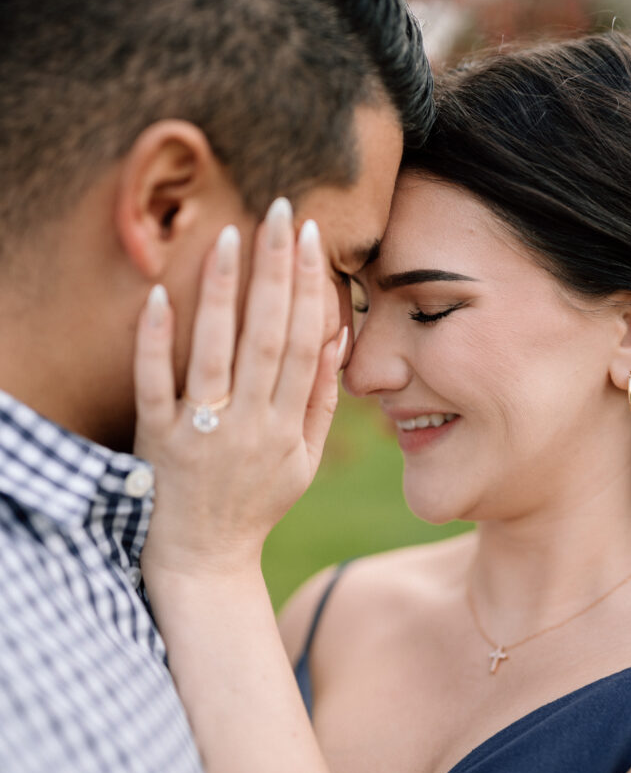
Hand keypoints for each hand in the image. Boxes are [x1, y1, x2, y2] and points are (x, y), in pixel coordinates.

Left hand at [134, 198, 346, 579]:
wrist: (204, 560)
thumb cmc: (256, 502)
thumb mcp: (303, 461)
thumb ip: (321, 401)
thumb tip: (334, 338)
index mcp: (288, 427)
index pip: (304, 345)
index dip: (310, 288)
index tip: (312, 239)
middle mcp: (249, 425)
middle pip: (267, 337)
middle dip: (276, 271)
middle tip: (281, 212)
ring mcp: (201, 432)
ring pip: (215, 353)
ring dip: (224, 292)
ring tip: (231, 236)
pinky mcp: (157, 440)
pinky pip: (154, 385)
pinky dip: (156, 341)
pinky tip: (160, 294)